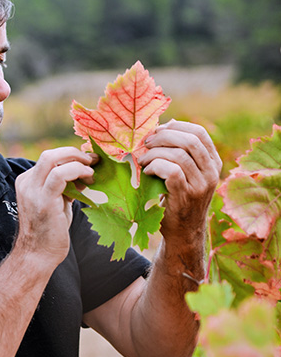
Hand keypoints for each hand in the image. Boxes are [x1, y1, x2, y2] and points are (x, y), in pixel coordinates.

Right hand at [14, 147, 96, 265]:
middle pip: (49, 154)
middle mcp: (27, 183)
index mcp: (28, 182)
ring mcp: (32, 190)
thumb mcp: (57, 203)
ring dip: (77, 160)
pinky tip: (88, 177)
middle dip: (74, 153)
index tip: (89, 162)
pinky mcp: (43, 200)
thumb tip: (84, 174)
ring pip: (52, 158)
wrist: (38, 255)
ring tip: (92, 170)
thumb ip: (66, 187)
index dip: (71, 157)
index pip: (50, 159)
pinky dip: (76, 170)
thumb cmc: (49, 232)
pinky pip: (59, 174)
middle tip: (92, 160)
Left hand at [137, 120, 221, 242]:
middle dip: (163, 137)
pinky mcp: (187, 196)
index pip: (199, 133)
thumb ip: (181, 151)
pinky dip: (156, 167)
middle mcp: (212, 172)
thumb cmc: (178, 198)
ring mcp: (201, 185)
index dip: (176, 127)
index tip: (158, 130)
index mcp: (213, 162)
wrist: (182, 232)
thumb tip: (168, 124)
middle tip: (146, 143)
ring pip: (179, 155)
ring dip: (155, 153)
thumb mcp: (187, 172)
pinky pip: (172, 171)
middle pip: (189, 140)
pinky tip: (146, 172)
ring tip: (142, 160)